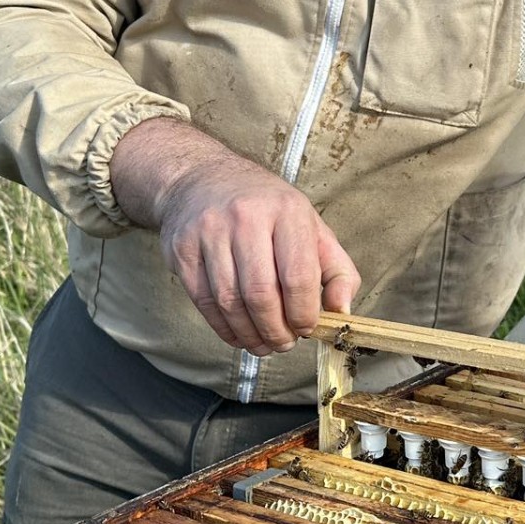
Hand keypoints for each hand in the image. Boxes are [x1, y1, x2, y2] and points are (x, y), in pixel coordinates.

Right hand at [110, 118, 359, 352]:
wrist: (200, 179)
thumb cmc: (266, 209)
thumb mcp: (311, 226)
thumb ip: (337, 270)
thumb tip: (342, 312)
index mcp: (287, 211)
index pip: (298, 276)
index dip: (304, 314)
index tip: (307, 329)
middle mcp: (246, 218)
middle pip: (261, 294)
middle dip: (276, 331)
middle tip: (284, 343)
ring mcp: (209, 233)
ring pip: (230, 302)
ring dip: (250, 335)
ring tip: (264, 344)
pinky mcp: (182, 250)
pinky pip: (204, 302)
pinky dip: (223, 328)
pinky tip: (239, 335)